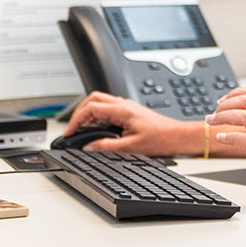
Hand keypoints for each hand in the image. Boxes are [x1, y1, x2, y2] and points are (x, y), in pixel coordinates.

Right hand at [61, 91, 192, 155]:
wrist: (176, 136)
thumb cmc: (160, 138)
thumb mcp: (131, 147)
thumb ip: (107, 147)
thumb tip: (89, 147)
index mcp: (123, 110)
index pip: (91, 107)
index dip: (76, 119)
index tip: (69, 132)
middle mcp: (124, 104)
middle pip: (93, 98)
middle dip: (79, 112)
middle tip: (73, 129)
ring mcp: (126, 106)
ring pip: (100, 102)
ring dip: (88, 113)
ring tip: (82, 130)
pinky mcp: (129, 111)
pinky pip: (108, 108)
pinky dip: (97, 116)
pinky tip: (96, 129)